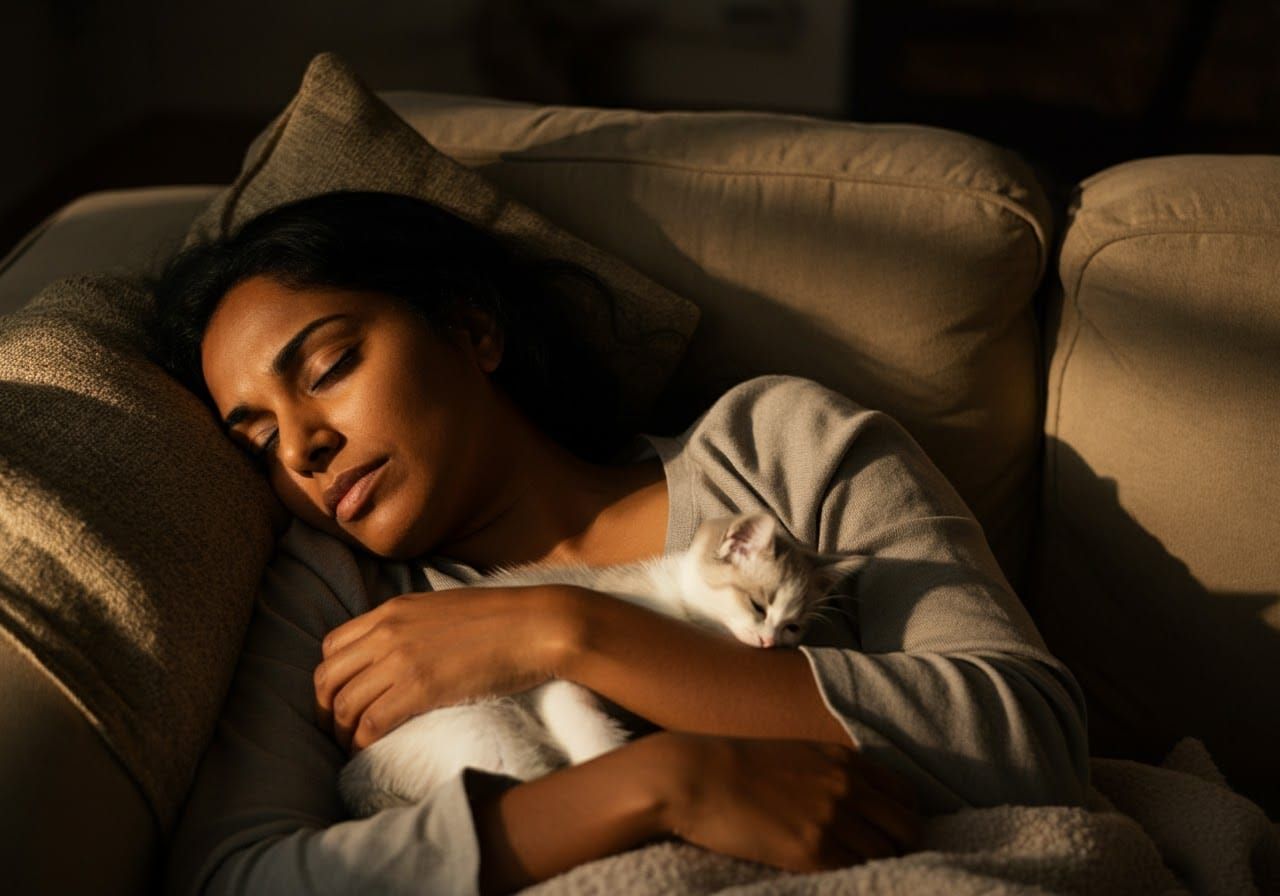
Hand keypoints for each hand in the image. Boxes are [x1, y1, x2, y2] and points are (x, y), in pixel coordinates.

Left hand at [313, 584, 579, 754]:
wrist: (536, 625)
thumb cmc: (503, 618)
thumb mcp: (443, 608)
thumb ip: (415, 626)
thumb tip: (407, 650)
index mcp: (391, 610)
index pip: (332, 646)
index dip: (331, 678)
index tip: (342, 698)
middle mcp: (387, 633)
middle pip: (327, 679)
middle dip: (325, 710)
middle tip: (338, 731)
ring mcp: (400, 661)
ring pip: (343, 705)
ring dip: (340, 734)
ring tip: (351, 749)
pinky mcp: (420, 689)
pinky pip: (370, 724)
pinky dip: (361, 743)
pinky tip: (368, 753)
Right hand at [656, 731, 923, 870]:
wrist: (694, 776)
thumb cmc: (735, 766)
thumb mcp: (796, 754)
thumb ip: (833, 774)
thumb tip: (858, 803)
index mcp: (845, 761)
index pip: (906, 797)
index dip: (903, 820)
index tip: (888, 834)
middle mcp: (847, 788)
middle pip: (907, 830)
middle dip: (900, 848)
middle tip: (877, 859)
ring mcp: (832, 819)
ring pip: (885, 855)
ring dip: (875, 865)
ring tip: (851, 868)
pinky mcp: (812, 851)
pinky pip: (854, 870)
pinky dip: (851, 875)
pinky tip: (832, 874)